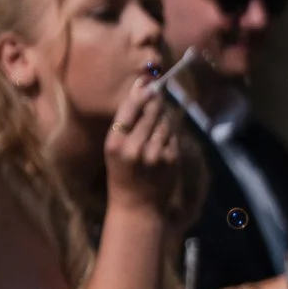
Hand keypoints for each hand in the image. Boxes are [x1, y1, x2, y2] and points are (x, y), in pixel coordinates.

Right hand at [103, 69, 183, 212]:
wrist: (137, 206)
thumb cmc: (122, 173)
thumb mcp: (114, 149)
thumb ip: (125, 123)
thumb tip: (142, 89)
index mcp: (115, 143)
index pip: (130, 107)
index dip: (141, 92)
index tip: (148, 81)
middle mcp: (135, 148)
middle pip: (151, 111)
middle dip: (156, 99)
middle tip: (158, 92)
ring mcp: (156, 154)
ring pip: (165, 120)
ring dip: (164, 114)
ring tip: (159, 115)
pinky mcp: (172, 160)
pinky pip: (173, 134)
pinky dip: (170, 130)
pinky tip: (163, 135)